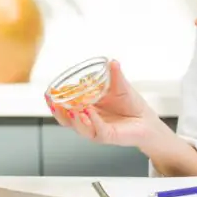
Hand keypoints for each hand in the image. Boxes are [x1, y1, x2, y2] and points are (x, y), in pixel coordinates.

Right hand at [45, 60, 159, 146]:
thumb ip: (115, 75)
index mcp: (87, 108)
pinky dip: (92, 121)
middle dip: (57, 112)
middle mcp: (89, 120)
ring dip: (72, 119)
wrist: (148, 122)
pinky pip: (97, 130)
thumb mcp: (121, 87)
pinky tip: (88, 112)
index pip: (66, 107)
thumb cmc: (132, 106)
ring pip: (79, 128)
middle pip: (66, 120)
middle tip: (51, 102)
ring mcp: (97, 129)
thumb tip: (112, 61)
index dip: (55, 101)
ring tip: (71, 109)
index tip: (48, 93)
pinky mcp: (108, 136)